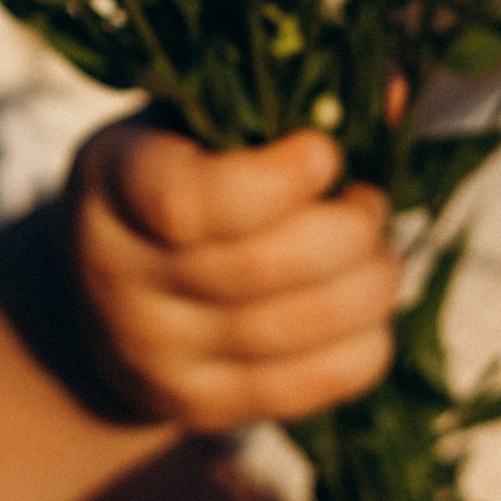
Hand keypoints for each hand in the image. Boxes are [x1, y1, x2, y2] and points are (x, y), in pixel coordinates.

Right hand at [71, 126, 399, 431]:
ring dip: (368, 286)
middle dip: (348, 233)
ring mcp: (153, 352)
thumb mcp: (201, 125)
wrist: (108, 300)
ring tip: (379, 255)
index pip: (187, 203)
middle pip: (260, 268)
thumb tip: (392, 94)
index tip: (326, 154)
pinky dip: (363, 345)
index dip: (276, 182)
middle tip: (370, 205)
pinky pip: (307, 385)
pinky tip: (368, 311)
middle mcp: (118, 275)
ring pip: (294, 328)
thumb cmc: (181, 180)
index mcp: (115, 182)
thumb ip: (284, 100)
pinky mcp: (196, 406)